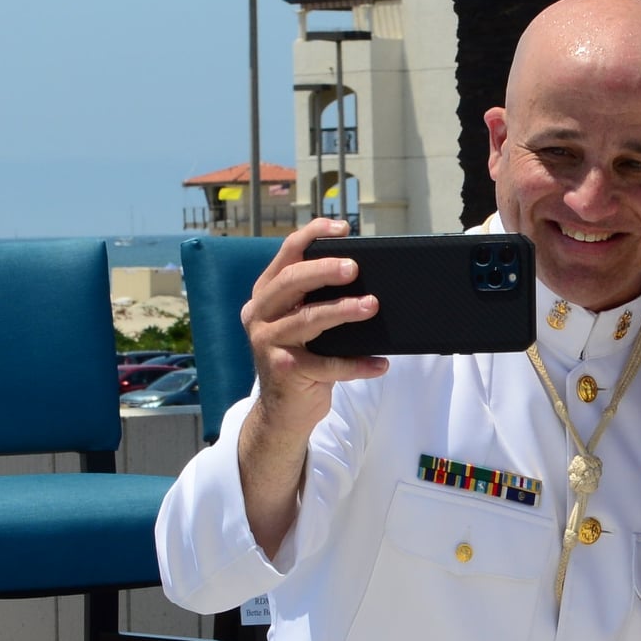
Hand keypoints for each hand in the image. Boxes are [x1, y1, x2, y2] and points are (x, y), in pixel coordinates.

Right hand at [241, 218, 387, 443]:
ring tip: (372, 305)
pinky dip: (356, 364)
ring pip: (308, 319)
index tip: (342, 229)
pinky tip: (380, 363)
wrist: (283, 411)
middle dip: (325, 270)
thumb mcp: (304, 323)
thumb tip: (364, 278)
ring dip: (344, 311)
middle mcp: (260, 314)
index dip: (313, 236)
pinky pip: (326, 364)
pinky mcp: (284, 371)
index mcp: (266, 294)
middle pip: (291, 281)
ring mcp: (268, 343)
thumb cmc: (302, 357)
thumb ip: (317, 299)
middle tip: (354, 267)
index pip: (287, 254)